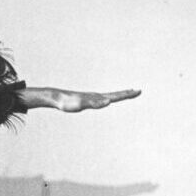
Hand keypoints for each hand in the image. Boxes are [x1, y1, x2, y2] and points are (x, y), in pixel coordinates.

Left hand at [23, 87, 140, 112]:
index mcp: (98, 97)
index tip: (138, 91)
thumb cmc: (68, 102)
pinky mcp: (88, 100)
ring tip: (127, 93)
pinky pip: (102, 99)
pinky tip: (108, 99)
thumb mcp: (82, 104)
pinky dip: (110, 98)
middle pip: (116, 94)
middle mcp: (97, 96)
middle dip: (128, 94)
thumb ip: (95, 103)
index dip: (128, 94)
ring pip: (110, 96)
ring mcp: (93, 97)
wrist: (57, 98)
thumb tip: (108, 101)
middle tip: (139, 91)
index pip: (117, 96)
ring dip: (120, 95)